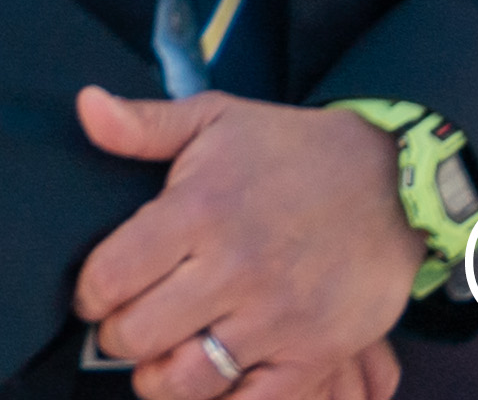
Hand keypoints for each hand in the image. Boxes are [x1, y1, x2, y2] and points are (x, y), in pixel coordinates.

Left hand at [72, 89, 416, 399]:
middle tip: (123, 328)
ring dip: (159, 381)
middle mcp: (234, 267)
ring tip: (156, 364)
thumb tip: (85, 106)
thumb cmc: (290, 149)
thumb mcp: (215, 117)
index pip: (111, 275)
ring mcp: (278, 316)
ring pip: (189, 379)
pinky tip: (212, 384)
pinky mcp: (317, 350)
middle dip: (117, 337)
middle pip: (140, 333)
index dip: (89, 294)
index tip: (93, 295)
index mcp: (199, 209)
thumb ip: (144, 123)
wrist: (392, 180)